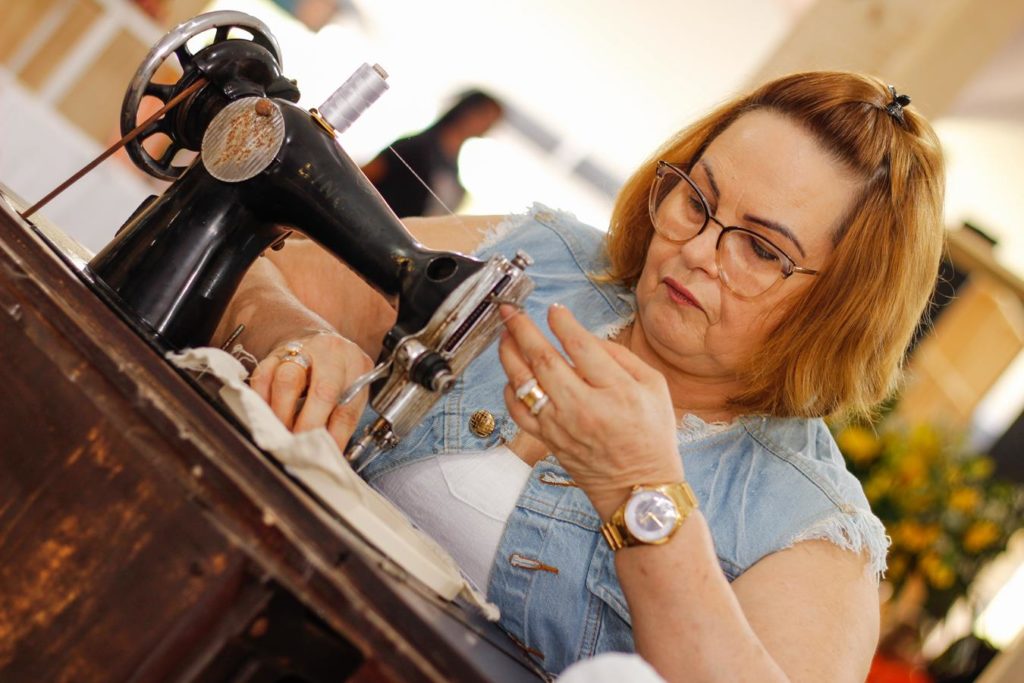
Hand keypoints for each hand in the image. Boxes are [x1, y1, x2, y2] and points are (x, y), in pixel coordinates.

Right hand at [249, 331, 373, 450]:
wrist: (316, 340)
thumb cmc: (337, 372)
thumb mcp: (351, 390)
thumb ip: (343, 417)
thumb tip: (330, 451)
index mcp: (357, 364)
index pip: (348, 407)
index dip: (336, 436)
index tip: (326, 455)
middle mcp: (331, 353)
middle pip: (323, 391)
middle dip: (309, 426)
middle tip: (301, 447)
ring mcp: (301, 350)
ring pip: (287, 381)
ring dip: (283, 414)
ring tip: (282, 433)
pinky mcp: (274, 354)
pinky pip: (263, 378)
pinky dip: (262, 401)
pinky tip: (265, 416)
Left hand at [498, 304, 683, 517]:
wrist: (638, 487)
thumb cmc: (650, 435)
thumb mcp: (655, 387)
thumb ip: (621, 357)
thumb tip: (584, 336)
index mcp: (617, 390)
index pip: (581, 346)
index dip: (562, 323)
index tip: (554, 310)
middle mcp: (584, 407)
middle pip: (544, 360)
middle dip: (522, 329)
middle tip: (510, 311)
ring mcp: (561, 425)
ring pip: (524, 383)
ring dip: (509, 355)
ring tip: (505, 335)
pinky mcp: (548, 440)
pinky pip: (518, 411)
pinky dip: (510, 390)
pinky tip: (512, 375)